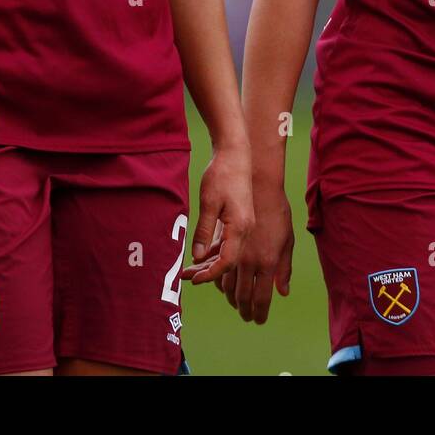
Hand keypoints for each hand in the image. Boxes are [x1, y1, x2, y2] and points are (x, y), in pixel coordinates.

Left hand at [179, 144, 252, 284]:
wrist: (235, 155)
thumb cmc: (222, 175)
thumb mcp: (208, 202)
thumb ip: (203, 230)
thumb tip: (198, 256)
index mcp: (240, 227)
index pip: (227, 262)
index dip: (210, 273)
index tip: (193, 279)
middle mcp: (247, 230)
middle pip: (230, 262)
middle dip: (209, 273)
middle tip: (188, 278)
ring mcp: (245, 226)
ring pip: (230, 254)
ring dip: (212, 263)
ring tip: (191, 270)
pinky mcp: (241, 220)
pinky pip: (230, 243)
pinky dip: (216, 251)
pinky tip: (202, 255)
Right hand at [218, 183, 293, 323]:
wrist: (257, 185)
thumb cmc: (277, 211)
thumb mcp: (288, 240)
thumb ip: (284, 269)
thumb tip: (283, 292)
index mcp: (267, 262)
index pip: (261, 298)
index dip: (259, 313)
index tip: (258, 320)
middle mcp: (249, 261)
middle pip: (243, 297)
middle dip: (244, 310)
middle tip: (247, 317)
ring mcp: (234, 251)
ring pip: (227, 286)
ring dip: (231, 299)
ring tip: (236, 304)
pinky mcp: (222, 242)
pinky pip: (217, 269)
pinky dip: (218, 281)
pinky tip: (222, 286)